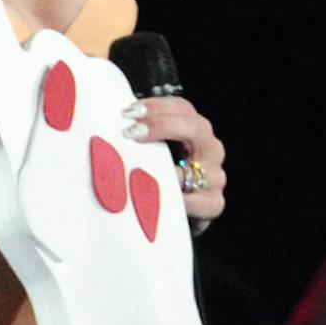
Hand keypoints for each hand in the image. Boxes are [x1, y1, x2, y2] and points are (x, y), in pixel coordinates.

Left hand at [127, 92, 225, 227]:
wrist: (170, 217)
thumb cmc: (156, 180)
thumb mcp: (149, 155)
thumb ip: (139, 140)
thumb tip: (109, 126)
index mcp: (195, 132)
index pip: (183, 109)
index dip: (158, 107)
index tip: (130, 112)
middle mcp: (210, 149)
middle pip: (195, 128)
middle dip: (162, 126)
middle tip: (131, 132)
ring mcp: (215, 176)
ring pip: (197, 167)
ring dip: (168, 171)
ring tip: (140, 173)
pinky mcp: (214, 202)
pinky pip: (201, 201)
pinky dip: (182, 201)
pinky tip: (161, 200)